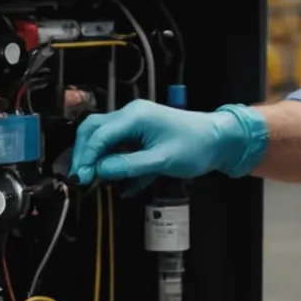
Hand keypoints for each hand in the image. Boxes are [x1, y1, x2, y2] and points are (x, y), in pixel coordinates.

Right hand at [70, 101, 265, 187]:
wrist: (219, 140)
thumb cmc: (196, 145)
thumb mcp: (163, 160)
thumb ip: (130, 165)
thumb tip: (101, 171)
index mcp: (135, 116)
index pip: (98, 135)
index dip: (86, 158)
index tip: (81, 179)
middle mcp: (131, 116)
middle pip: (94, 131)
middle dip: (84, 155)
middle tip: (81, 179)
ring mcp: (135, 124)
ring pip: (104, 139)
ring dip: (97, 160)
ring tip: (94, 183)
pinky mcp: (141, 135)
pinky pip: (119, 147)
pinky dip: (114, 163)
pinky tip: (118, 184)